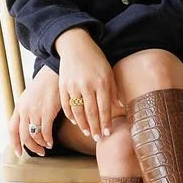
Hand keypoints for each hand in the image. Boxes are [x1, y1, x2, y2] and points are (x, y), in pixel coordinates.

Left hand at [7, 65, 60, 156]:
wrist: (54, 73)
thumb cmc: (45, 84)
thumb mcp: (31, 96)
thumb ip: (28, 109)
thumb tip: (30, 124)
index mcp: (19, 106)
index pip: (12, 129)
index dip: (14, 142)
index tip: (19, 152)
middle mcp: (24, 110)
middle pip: (23, 136)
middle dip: (30, 147)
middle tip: (38, 152)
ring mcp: (34, 111)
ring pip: (33, 135)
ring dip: (40, 145)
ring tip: (46, 146)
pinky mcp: (46, 111)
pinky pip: (45, 132)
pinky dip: (47, 139)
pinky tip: (51, 141)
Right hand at [54, 27, 119, 141]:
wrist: (75, 45)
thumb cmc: (95, 58)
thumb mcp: (108, 71)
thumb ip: (113, 89)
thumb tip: (119, 106)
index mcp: (101, 82)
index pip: (104, 108)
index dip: (105, 122)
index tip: (107, 133)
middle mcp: (87, 85)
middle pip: (91, 112)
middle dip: (95, 127)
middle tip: (97, 138)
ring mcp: (73, 86)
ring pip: (78, 111)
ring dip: (83, 124)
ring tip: (87, 132)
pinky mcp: (63, 86)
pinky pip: (66, 105)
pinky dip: (70, 115)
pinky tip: (75, 121)